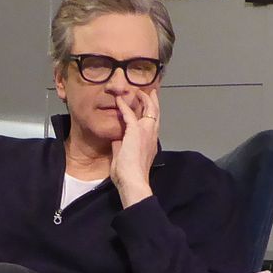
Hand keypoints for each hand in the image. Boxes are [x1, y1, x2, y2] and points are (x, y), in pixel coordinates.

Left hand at [109, 87, 159, 205]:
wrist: (133, 182)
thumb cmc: (129, 176)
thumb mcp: (124, 159)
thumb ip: (121, 147)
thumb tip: (116, 140)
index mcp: (150, 144)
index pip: (153, 126)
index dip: (151, 116)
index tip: (149, 108)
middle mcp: (151, 136)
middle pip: (156, 114)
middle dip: (154, 102)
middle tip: (152, 92)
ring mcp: (145, 133)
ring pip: (149, 110)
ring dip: (145, 99)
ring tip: (141, 91)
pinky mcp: (135, 132)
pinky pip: (129, 114)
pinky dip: (124, 106)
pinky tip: (119, 100)